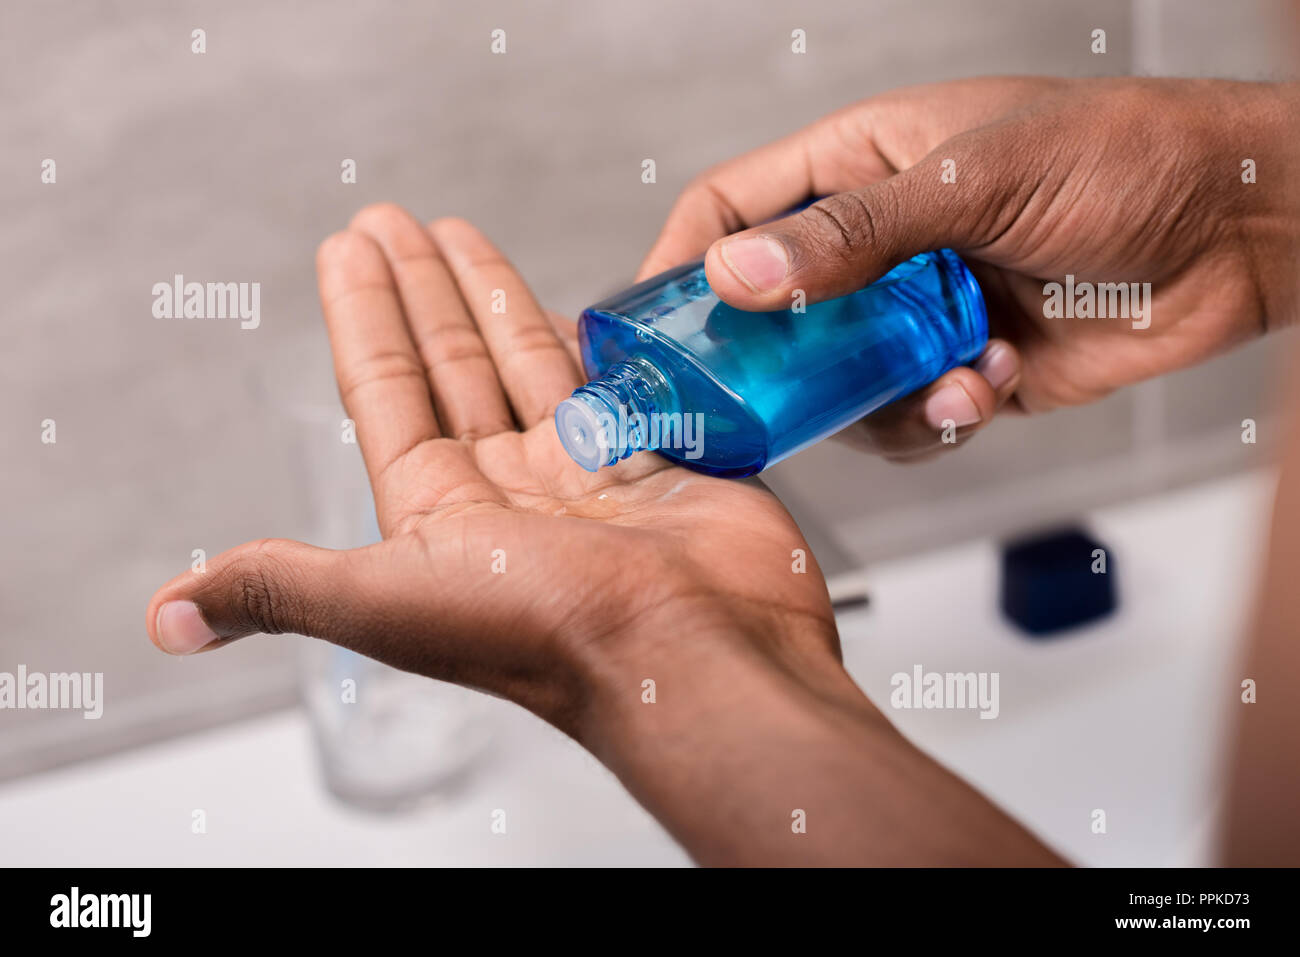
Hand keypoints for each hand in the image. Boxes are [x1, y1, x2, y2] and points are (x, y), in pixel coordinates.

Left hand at [144, 204, 838, 736]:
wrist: (690, 653)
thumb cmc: (543, 633)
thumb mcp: (387, 601)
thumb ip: (281, 586)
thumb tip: (169, 618)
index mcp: (438, 515)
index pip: (384, 392)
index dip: (360, 318)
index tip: (345, 249)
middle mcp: (505, 492)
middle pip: (448, 368)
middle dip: (416, 292)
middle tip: (391, 219)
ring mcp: (582, 475)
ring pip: (523, 367)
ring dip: (487, 298)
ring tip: (456, 231)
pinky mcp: (654, 461)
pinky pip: (607, 385)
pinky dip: (583, 339)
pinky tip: (563, 297)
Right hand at [640, 76, 1297, 460]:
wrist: (1238, 231)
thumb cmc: (1121, 160)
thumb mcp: (975, 180)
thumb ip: (852, 233)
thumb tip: (737, 273)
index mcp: (863, 165)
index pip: (736, 207)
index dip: (684, 262)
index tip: (648, 327)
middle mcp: (880, 245)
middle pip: (775, 313)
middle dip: (771, 364)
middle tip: (761, 405)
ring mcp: (917, 313)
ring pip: (837, 384)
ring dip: (881, 401)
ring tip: (951, 377)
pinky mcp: (962, 371)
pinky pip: (909, 419)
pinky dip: (940, 419)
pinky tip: (990, 384)